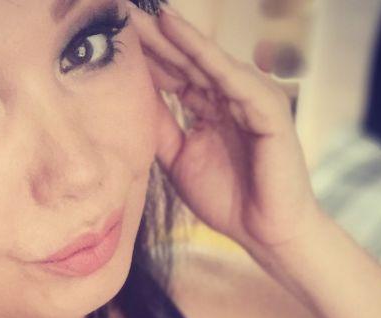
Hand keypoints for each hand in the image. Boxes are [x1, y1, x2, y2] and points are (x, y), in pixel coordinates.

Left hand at [129, 2, 323, 253]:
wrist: (263, 232)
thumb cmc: (227, 198)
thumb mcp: (178, 158)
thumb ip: (160, 127)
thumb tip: (129, 99)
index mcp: (210, 106)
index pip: (173, 72)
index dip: (144, 54)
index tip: (112, 33)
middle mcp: (230, 95)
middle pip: (186, 58)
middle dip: (155, 34)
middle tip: (124, 9)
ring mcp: (251, 97)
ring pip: (206, 59)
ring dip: (175, 34)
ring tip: (147, 12)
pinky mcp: (268, 107)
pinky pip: (231, 76)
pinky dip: (205, 54)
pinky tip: (177, 32)